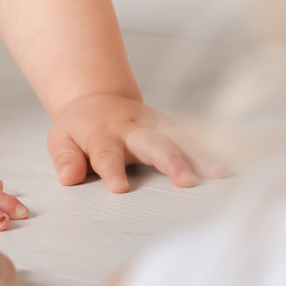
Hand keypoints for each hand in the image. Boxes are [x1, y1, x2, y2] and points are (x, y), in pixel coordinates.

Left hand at [47, 94, 226, 191]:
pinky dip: (208, 152)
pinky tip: (225, 168)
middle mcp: (132, 128)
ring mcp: (154, 126)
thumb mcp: (60, 138)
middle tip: (185, 181)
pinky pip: (191, 140)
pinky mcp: (169, 128)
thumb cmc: (79, 127)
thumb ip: (65, 158)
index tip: (119, 188)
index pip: (107, 153)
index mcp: (102, 133)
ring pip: (179, 139)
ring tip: (218, 173)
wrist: (96, 97)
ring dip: (198, 156)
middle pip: (153, 143)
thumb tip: (70, 177)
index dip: (112, 170)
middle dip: (170, 161)